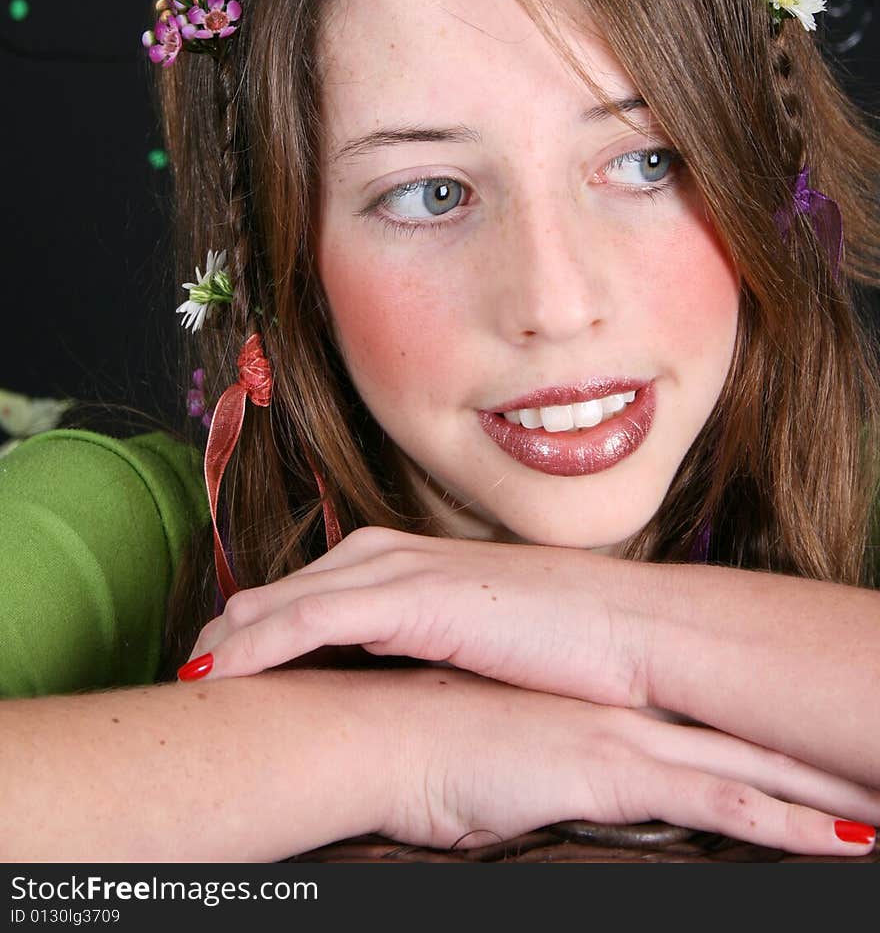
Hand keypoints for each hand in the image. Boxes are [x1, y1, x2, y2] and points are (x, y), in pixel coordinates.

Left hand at [183, 527, 644, 706]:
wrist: (631, 632)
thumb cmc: (573, 644)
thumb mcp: (488, 637)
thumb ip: (439, 639)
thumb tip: (409, 669)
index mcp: (413, 561)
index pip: (315, 588)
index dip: (266, 622)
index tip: (228, 661)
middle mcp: (396, 554)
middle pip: (287, 586)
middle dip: (237, 627)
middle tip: (194, 668)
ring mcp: (402, 571)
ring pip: (289, 599)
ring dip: (233, 636)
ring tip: (192, 672)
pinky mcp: (412, 600)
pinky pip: (313, 620)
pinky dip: (260, 643)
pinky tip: (222, 672)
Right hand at [380, 668, 878, 858]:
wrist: (386, 735)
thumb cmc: (425, 749)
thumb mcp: (496, 757)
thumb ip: (540, 768)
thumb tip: (542, 780)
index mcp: (605, 702)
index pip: (706, 714)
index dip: (767, 727)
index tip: (817, 738)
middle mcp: (628, 710)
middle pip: (746, 732)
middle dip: (817, 753)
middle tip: (875, 763)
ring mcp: (627, 737)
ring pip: (755, 765)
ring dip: (825, 790)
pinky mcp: (616, 772)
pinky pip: (721, 804)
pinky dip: (786, 825)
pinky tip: (839, 843)